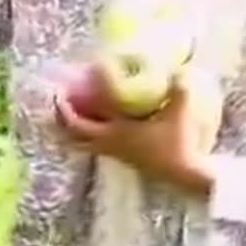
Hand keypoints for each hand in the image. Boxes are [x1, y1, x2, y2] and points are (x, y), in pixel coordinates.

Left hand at [53, 64, 223, 194]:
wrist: (186, 175)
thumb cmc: (177, 146)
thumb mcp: (179, 114)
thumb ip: (180, 89)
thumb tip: (181, 70)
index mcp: (115, 133)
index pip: (79, 124)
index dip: (65, 108)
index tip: (59, 91)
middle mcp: (110, 144)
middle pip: (72, 137)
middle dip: (60, 120)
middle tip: (59, 100)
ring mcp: (117, 153)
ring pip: (84, 143)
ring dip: (74, 128)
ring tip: (74, 109)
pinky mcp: (127, 158)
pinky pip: (97, 145)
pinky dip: (91, 133)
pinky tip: (101, 121)